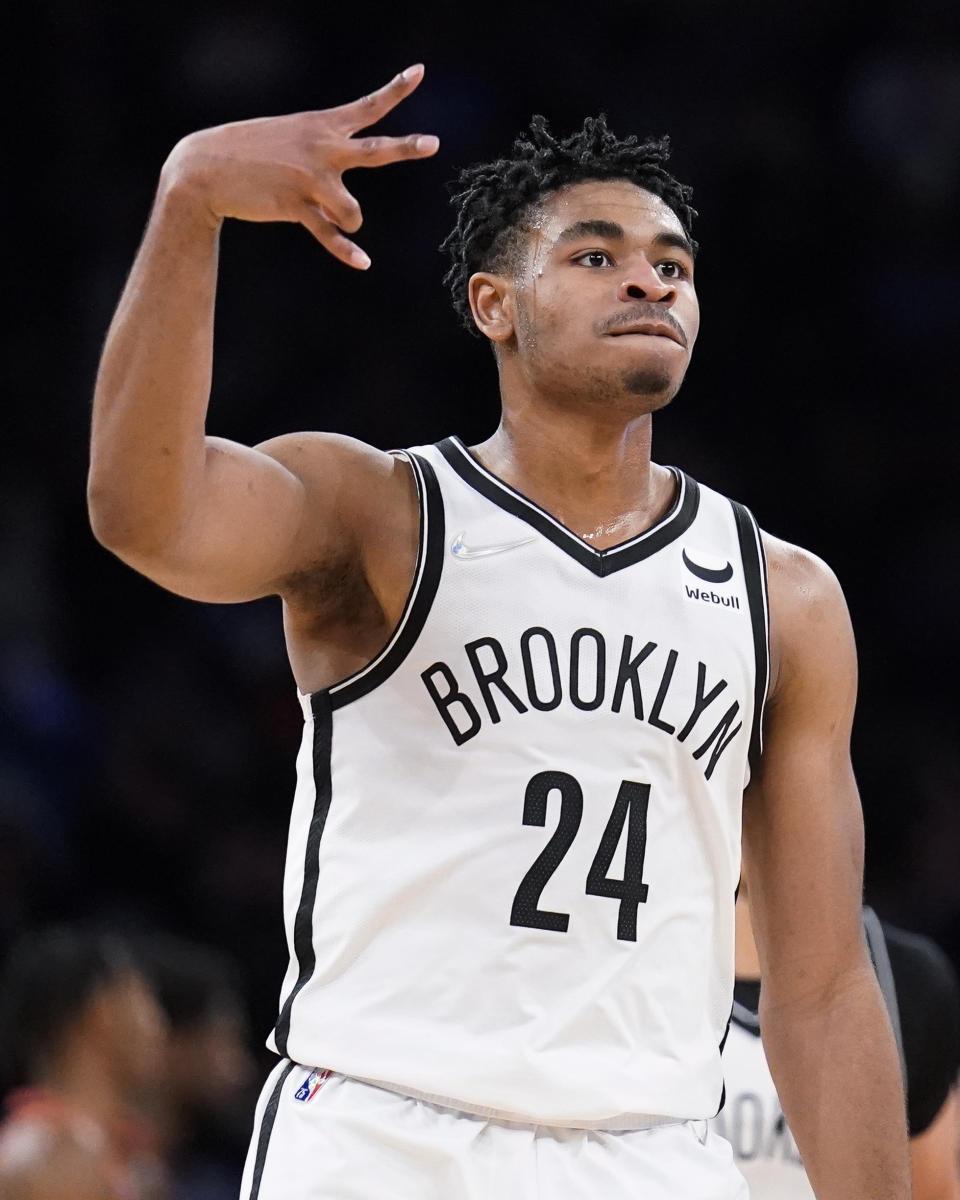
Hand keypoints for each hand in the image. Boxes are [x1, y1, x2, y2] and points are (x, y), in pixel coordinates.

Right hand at [161, 64, 438, 267]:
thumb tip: (341, 219)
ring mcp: (311, 179)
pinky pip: (330, 235)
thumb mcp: (289, 144)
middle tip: (434, 143)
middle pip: (377, 150)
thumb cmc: (248, 154)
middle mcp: (322, 149)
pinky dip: (347, 250)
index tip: (420, 71)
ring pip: (354, 212)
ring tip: (333, 221)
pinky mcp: (296, 206)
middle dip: (407, 148)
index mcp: (321, 126)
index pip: (367, 106)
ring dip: (348, 223)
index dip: (396, 89)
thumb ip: (323, 172)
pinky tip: (363, 262)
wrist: (204, 167)